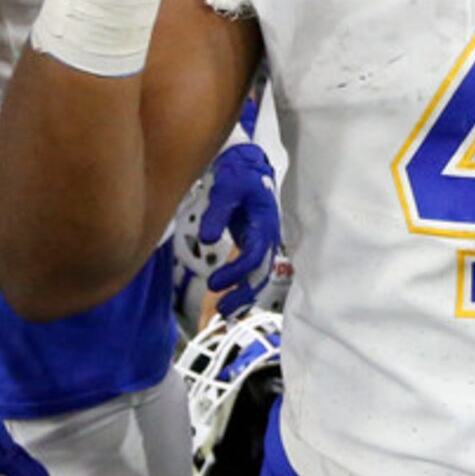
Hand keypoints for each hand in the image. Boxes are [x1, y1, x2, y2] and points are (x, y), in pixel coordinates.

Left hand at [200, 142, 280, 311]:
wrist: (247, 163)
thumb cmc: (238, 174)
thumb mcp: (226, 189)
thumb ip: (217, 213)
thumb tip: (207, 239)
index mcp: (265, 223)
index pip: (254, 256)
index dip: (235, 272)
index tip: (214, 283)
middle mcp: (267, 236)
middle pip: (260, 271)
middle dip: (242, 292)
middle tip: (221, 309)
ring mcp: (262, 240)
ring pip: (258, 274)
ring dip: (243, 293)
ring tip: (224, 312)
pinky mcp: (253, 241)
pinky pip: (251, 268)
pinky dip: (242, 285)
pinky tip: (229, 299)